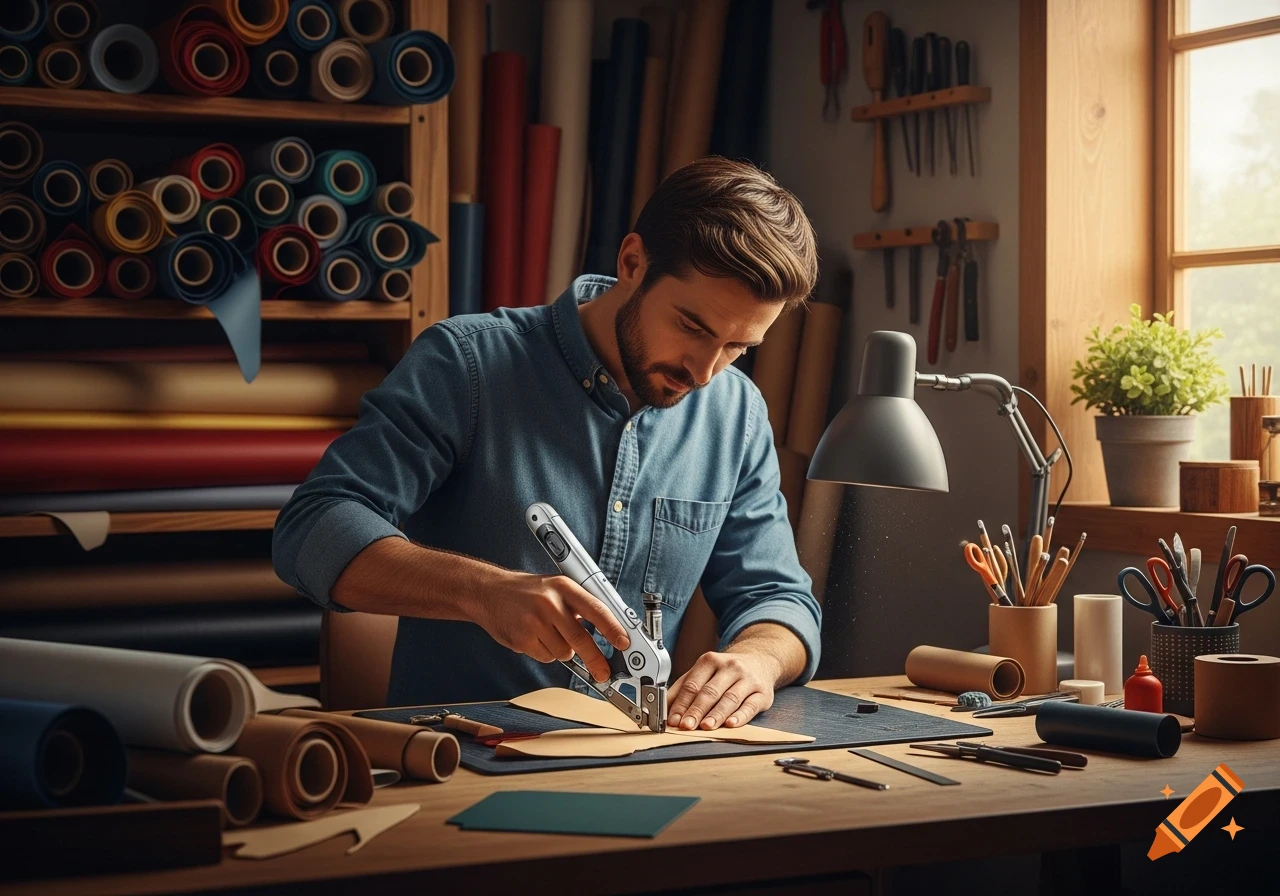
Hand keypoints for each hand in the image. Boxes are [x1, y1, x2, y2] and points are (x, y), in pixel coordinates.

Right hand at [476, 572, 629, 681]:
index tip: (624, 643)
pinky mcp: (522, 639)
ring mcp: (534, 622)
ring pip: (564, 652)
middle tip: (604, 672)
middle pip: (581, 638)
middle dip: (596, 659)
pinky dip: (546, 652)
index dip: (613, 628)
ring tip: (550, 633)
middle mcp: (550, 603)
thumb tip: (610, 628)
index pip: (596, 609)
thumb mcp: (557, 587)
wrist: (488, 592)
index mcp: (564, 587)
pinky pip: (546, 657)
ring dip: (564, 650)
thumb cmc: (528, 592)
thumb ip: (580, 605)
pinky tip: (536, 637)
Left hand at [666, 651, 778, 730]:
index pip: (693, 684)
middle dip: (697, 710)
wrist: (760, 660)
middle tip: (687, 725)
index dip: (682, 703)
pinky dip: (740, 716)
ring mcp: (747, 679)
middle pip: (710, 692)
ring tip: (706, 726)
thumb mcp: (704, 672)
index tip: (674, 719)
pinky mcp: (762, 693)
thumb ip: (684, 688)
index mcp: (710, 660)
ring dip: (716, 714)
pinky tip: (731, 724)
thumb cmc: (727, 671)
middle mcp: (730, 667)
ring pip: (730, 699)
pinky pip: (750, 706)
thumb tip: (665, 708)